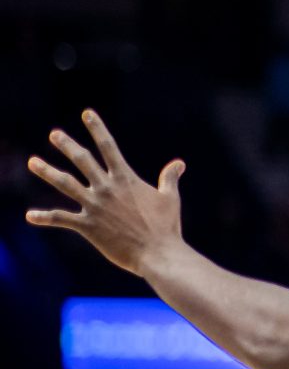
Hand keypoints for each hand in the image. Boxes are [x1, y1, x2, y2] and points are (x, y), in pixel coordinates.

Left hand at [26, 110, 187, 276]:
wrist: (158, 254)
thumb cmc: (167, 227)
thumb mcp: (171, 198)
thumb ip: (169, 178)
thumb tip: (179, 163)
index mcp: (126, 179)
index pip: (109, 147)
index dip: (97, 128)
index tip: (87, 114)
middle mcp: (107, 188)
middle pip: (83, 160)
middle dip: (67, 145)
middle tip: (55, 135)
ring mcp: (95, 206)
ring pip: (65, 183)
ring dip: (47, 171)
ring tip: (32, 162)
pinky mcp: (87, 226)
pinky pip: (61, 218)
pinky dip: (44, 217)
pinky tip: (29, 216)